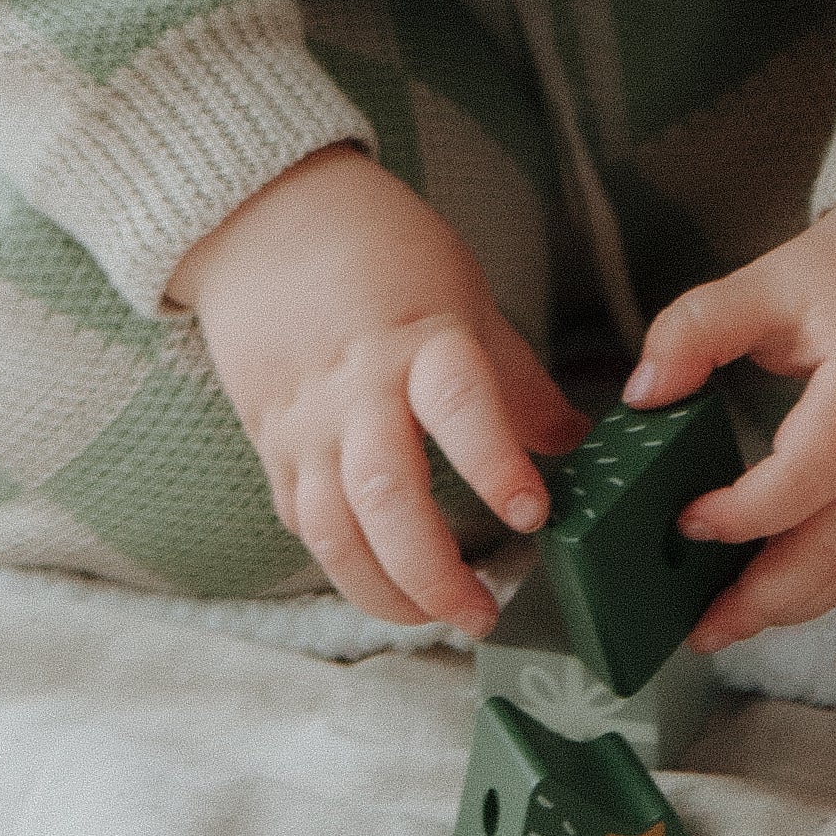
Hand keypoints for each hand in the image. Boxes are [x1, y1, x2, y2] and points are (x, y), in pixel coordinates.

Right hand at [171, 145, 579, 633]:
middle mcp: (358, 389)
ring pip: (335, 531)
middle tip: (483, 611)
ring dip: (385, 592)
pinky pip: (303, 521)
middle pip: (385, 496)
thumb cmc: (377, 246)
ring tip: (436, 618)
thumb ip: (514, 378)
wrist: (262, 216)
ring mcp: (307, 424)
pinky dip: (341, 563)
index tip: (533, 515)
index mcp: (418, 338)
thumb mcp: (463, 292)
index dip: (497, 466)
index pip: (460, 408)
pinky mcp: (272, 445)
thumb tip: (573, 440)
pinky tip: (380, 580)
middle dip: (434, 571)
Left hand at [621, 201, 835, 649]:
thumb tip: (642, 394)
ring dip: (795, 603)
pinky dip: (825, 583)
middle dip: (772, 593)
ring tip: (724, 622)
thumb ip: (698, 328)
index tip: (690, 520)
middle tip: (701, 625)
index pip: (822, 462)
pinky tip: (774, 590)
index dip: (754, 507)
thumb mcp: (771, 279)